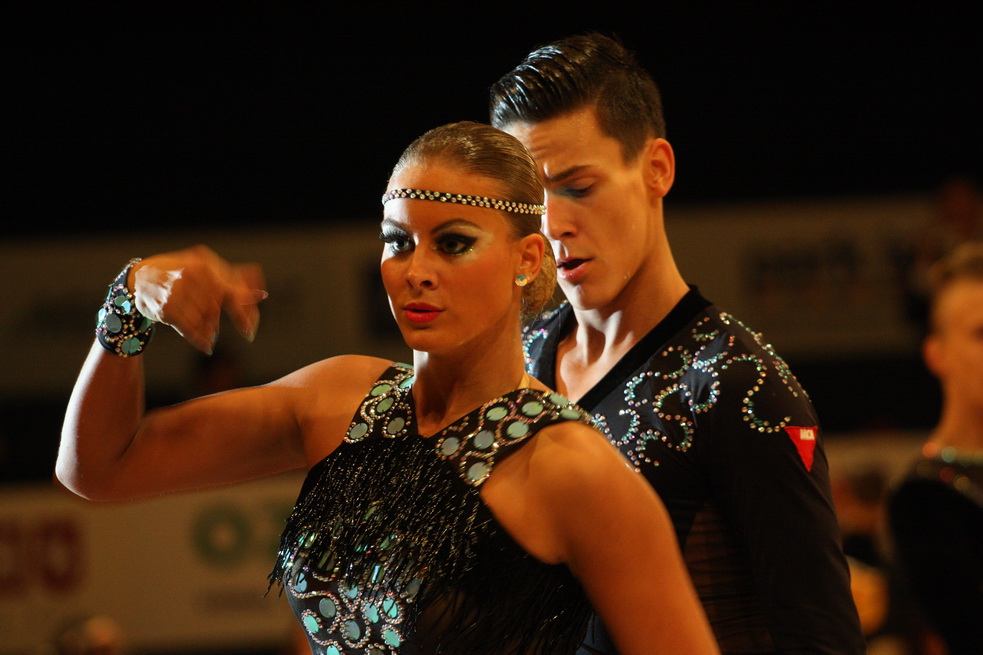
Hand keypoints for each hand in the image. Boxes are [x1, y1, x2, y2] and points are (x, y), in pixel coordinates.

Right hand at [130, 245, 266, 353]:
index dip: (244, 312)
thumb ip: (233, 280)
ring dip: (213, 330)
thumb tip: (261, 295)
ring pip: (206, 320)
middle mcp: (190, 277)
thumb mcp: (206, 269)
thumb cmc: (180, 272)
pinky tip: (206, 345)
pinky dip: (200, 339)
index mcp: (204, 265)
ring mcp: (176, 292)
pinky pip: (190, 330)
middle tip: (247, 331)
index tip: (252, 329)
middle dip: (233, 321)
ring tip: (213, 332)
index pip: (231, 292)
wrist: (141, 278)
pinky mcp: (166, 309)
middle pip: (219, 309)